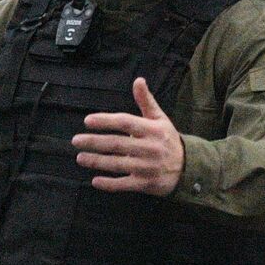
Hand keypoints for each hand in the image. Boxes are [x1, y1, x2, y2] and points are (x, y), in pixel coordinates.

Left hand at [73, 77, 184, 195]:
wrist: (188, 167)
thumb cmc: (167, 139)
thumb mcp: (160, 119)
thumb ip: (146, 101)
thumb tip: (138, 80)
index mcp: (152, 130)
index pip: (125, 122)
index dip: (106, 121)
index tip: (87, 121)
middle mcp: (149, 148)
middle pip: (117, 144)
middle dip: (94, 142)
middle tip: (76, 140)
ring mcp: (147, 167)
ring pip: (117, 164)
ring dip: (97, 161)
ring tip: (80, 157)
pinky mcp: (145, 183)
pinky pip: (124, 184)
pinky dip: (109, 184)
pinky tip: (95, 181)